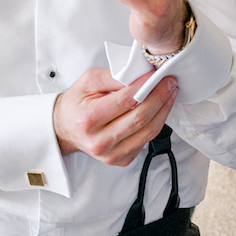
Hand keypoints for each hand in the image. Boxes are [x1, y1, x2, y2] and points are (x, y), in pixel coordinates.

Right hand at [53, 66, 177, 166]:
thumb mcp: (88, 81)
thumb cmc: (77, 103)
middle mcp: (100, 141)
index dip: (144, 86)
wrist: (65, 128)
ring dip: (163, 110)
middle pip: (140, 118)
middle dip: (160, 97)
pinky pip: (146, 141)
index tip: (156, 75)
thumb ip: (113, 76)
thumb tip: (140, 75)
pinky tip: (159, 109)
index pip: (125, 101)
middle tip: (170, 82)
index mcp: (88, 119)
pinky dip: (156, 123)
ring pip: (148, 132)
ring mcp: (112, 154)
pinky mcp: (121, 160)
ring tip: (170, 94)